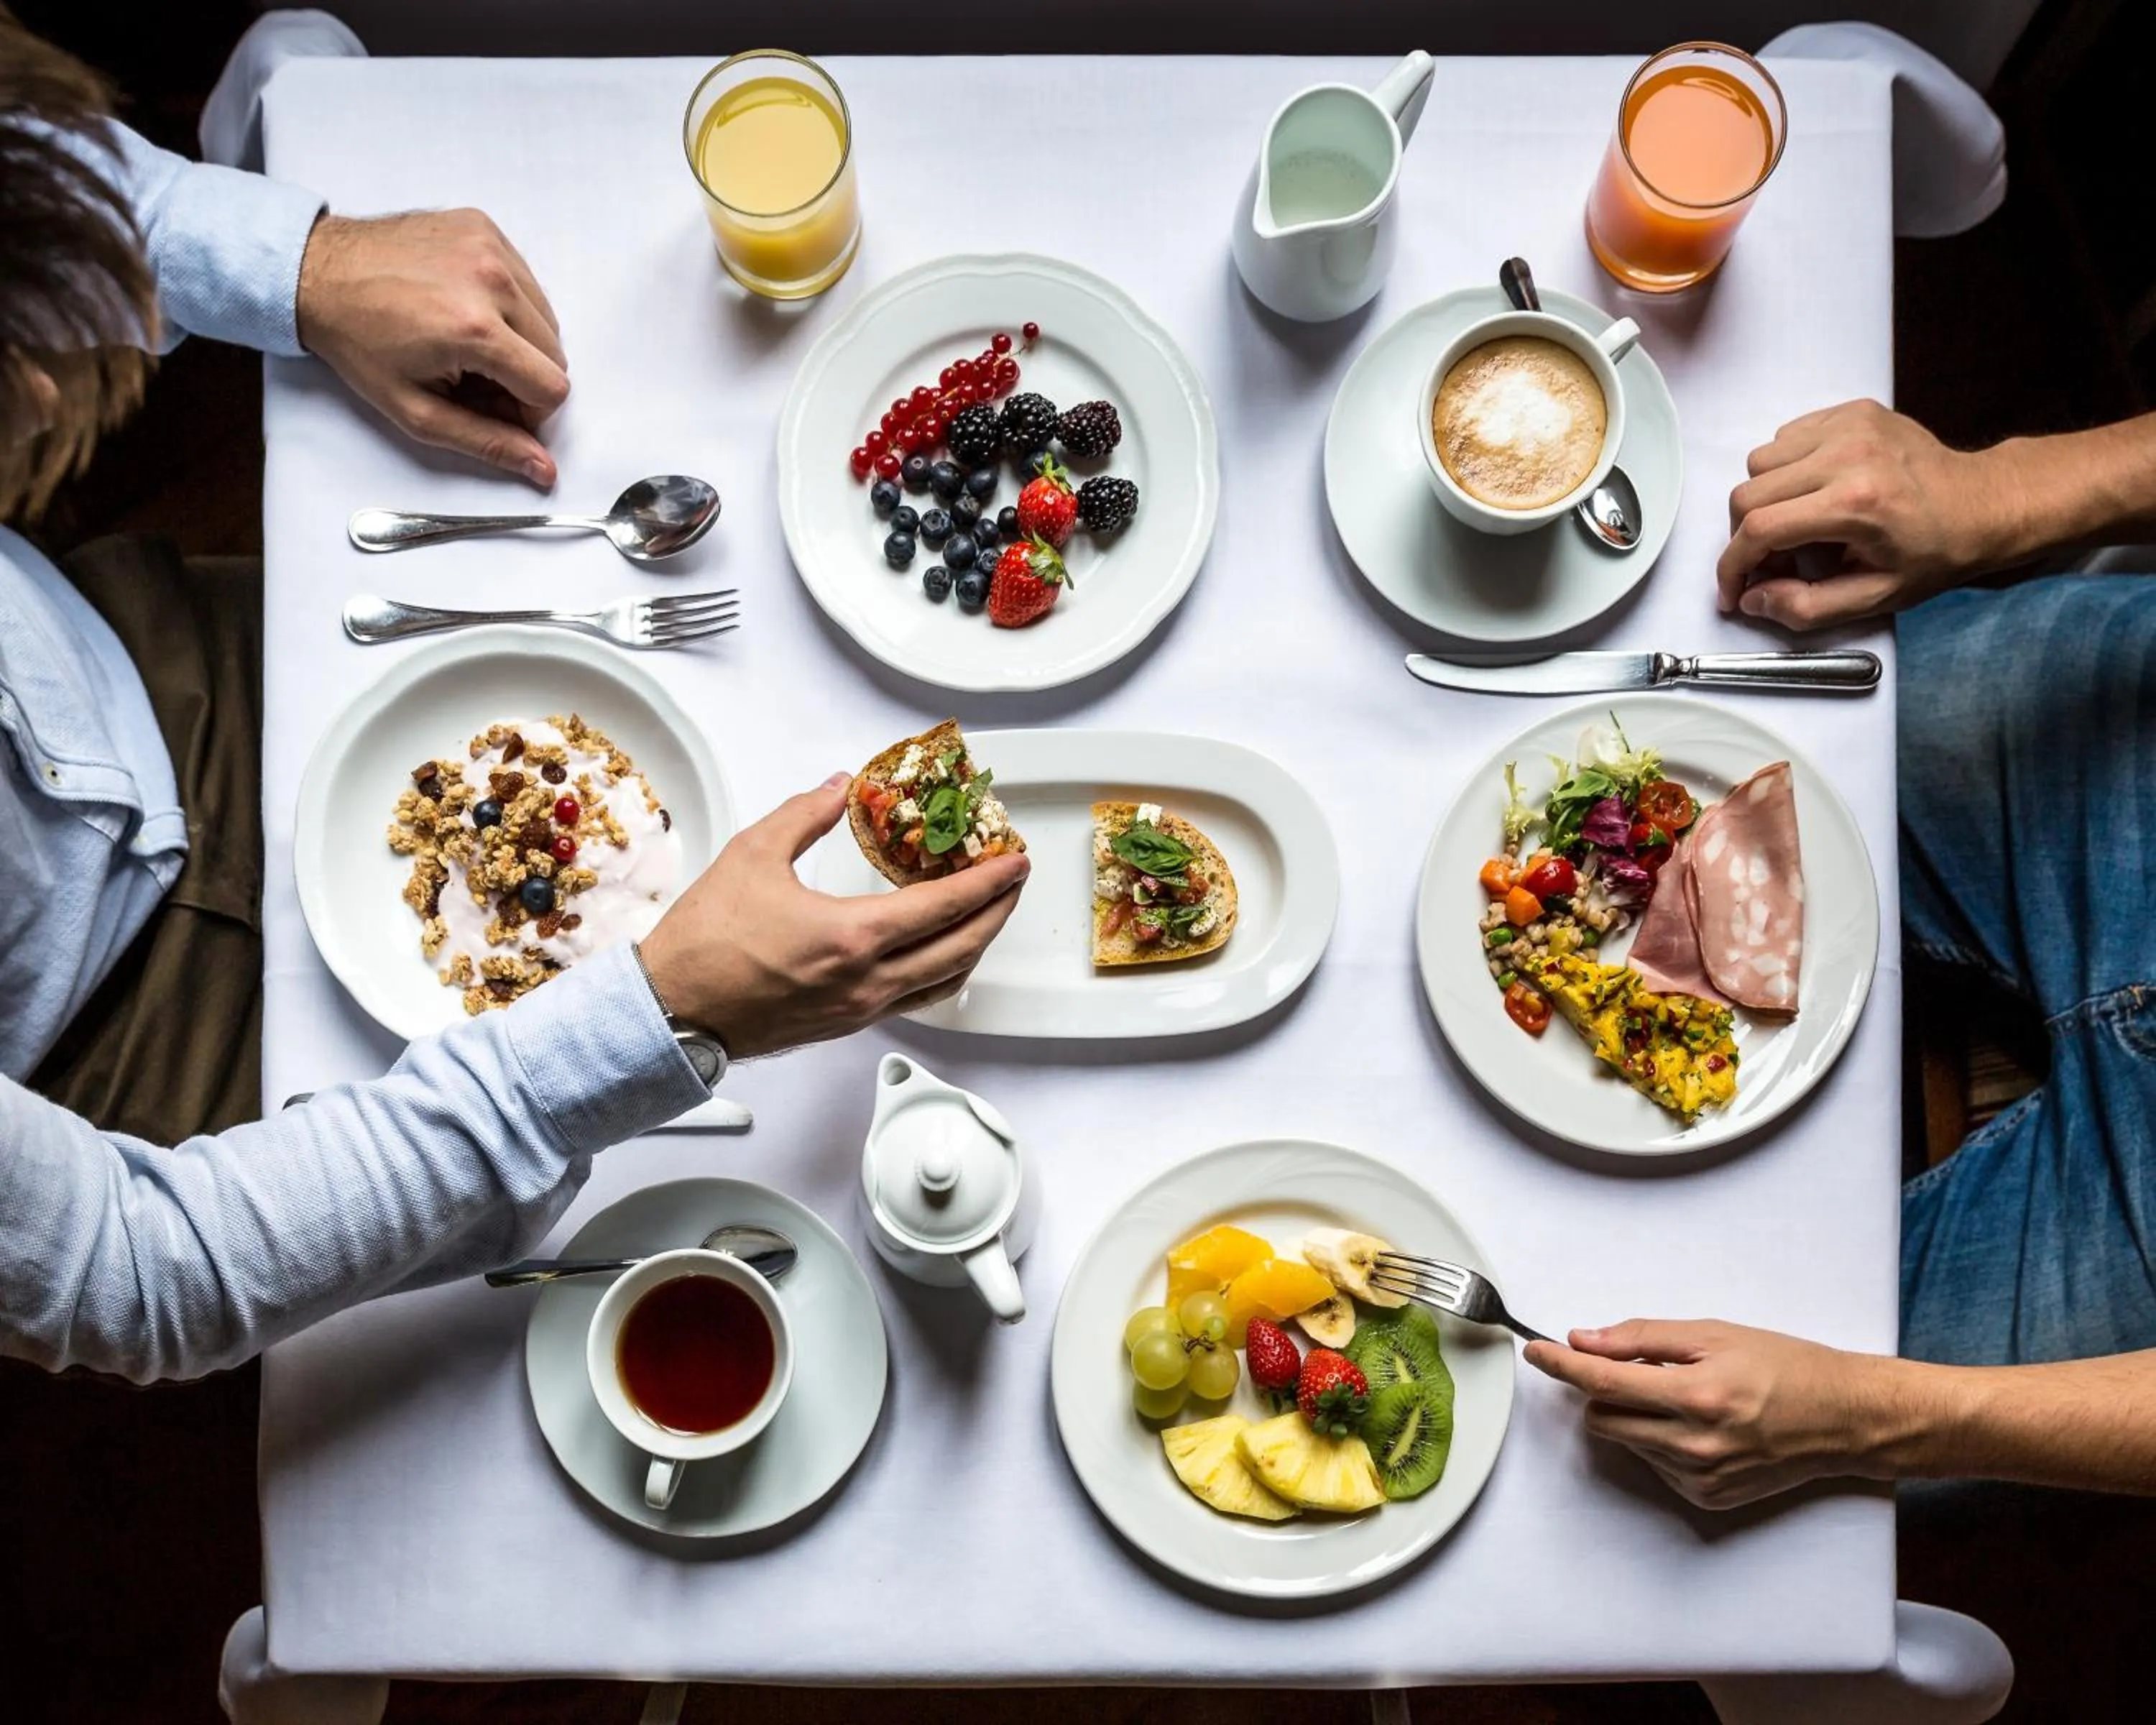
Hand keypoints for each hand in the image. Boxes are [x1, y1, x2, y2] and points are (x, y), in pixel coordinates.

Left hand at [295, 210, 569, 486]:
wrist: (316, 272)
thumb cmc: (358, 341)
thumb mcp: (417, 410)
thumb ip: (487, 442)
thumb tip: (544, 469)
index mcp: (475, 329)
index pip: (552, 387)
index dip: (529, 411)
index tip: (496, 408)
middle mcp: (491, 280)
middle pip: (555, 353)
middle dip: (523, 376)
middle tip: (475, 377)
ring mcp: (490, 246)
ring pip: (546, 318)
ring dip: (519, 339)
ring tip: (467, 340)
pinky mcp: (484, 227)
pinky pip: (526, 281)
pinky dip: (507, 302)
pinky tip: (465, 305)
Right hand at [637, 773, 1028, 1058]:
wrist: (673, 1011)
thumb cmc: (705, 942)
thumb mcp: (753, 854)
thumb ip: (806, 813)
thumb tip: (840, 786)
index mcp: (852, 937)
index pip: (945, 906)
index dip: (989, 881)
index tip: (1014, 861)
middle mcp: (868, 981)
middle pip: (962, 949)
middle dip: (998, 912)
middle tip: (1013, 882)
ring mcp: (861, 1008)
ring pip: (945, 981)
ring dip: (976, 945)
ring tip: (986, 914)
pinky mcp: (847, 1024)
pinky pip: (916, 998)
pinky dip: (943, 971)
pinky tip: (941, 952)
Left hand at [1526, 1319, 1907, 1508]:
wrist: (1842, 1419)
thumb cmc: (1786, 1368)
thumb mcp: (1714, 1335)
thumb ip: (1642, 1340)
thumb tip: (1585, 1340)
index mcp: (1696, 1397)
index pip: (1602, 1383)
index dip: (1561, 1365)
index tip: (1537, 1352)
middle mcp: (1694, 1445)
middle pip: (1602, 1419)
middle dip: (1602, 1390)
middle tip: (1634, 1367)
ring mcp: (1700, 1477)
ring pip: (1626, 1440)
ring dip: (1633, 1414)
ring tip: (1683, 1393)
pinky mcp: (1707, 1497)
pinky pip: (1654, 1463)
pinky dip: (1659, 1439)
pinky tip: (1698, 1423)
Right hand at [1717, 399, 2010, 629]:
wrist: (1982, 505)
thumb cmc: (1934, 552)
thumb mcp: (1874, 598)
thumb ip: (1806, 608)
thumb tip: (1753, 598)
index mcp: (1855, 503)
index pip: (1760, 529)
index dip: (1733, 566)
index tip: (1733, 590)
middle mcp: (1847, 455)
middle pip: (1749, 494)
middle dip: (1745, 536)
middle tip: (1769, 560)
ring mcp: (1849, 426)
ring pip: (1760, 461)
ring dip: (1764, 499)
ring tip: (1796, 521)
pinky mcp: (1852, 412)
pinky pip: (1786, 437)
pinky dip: (1786, 468)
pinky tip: (1813, 489)